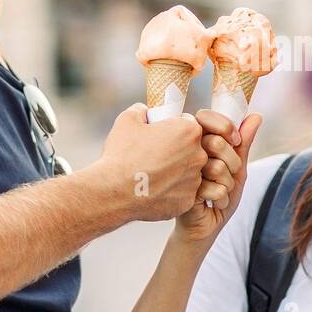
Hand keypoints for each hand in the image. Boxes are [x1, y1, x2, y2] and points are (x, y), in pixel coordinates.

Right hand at [98, 103, 208, 221]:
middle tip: (155, 155)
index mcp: (189, 132)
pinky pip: (183, 192)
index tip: (161, 135)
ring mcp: (194, 180)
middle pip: (193, 148)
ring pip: (189, 171)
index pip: (189, 124)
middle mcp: (198, 156)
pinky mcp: (188, 201)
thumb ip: (141, 110)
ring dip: (176, 171)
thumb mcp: (128, 120)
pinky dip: (171, 191)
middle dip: (177, 150)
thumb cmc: (122, 154)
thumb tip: (144, 111)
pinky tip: (154, 189)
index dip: (174, 128)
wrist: (113, 191)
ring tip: (153, 174)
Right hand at [172, 109, 262, 244]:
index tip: (235, 142)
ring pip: (217, 168)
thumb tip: (256, 115)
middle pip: (216, 143)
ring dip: (227, 186)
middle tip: (228, 176)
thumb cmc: (219, 194)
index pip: (207, 118)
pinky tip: (212, 204)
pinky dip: (221, 200)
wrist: (205, 226)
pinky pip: (214, 189)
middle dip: (233, 165)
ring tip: (218, 192)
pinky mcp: (181, 192)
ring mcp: (181, 172)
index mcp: (195, 141)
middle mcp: (185, 153)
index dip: (226, 129)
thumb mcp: (236, 167)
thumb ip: (243, 142)